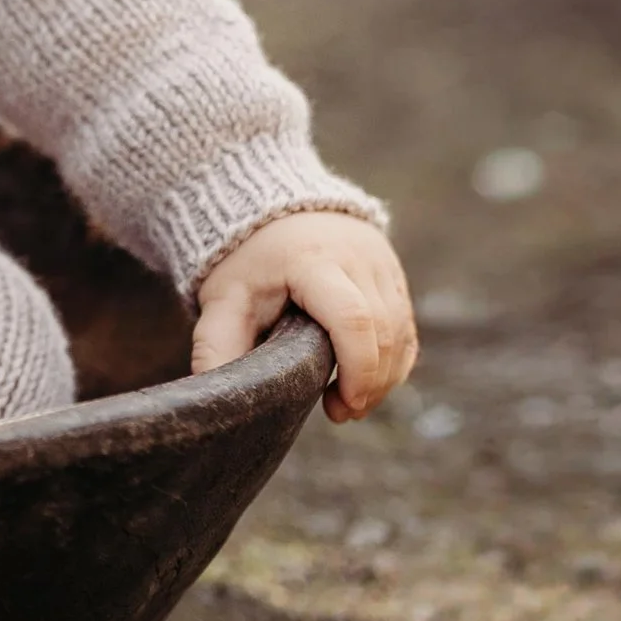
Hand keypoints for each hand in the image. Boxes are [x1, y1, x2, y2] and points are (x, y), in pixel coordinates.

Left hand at [191, 210, 416, 423]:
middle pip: (383, 332)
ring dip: (383, 378)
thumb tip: (214, 399)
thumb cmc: (247, 262)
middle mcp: (356, 256)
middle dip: (369, 383)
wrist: (272, 208)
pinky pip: (406, 328)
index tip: (339, 405)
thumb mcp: (224, 300)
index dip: (357, 369)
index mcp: (311, 260)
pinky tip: (368, 381)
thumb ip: (217, 347)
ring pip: (400, 333)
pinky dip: (394, 362)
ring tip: (349, 401)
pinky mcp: (394, 274)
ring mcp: (381, 262)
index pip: (352, 317)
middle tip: (339, 412)